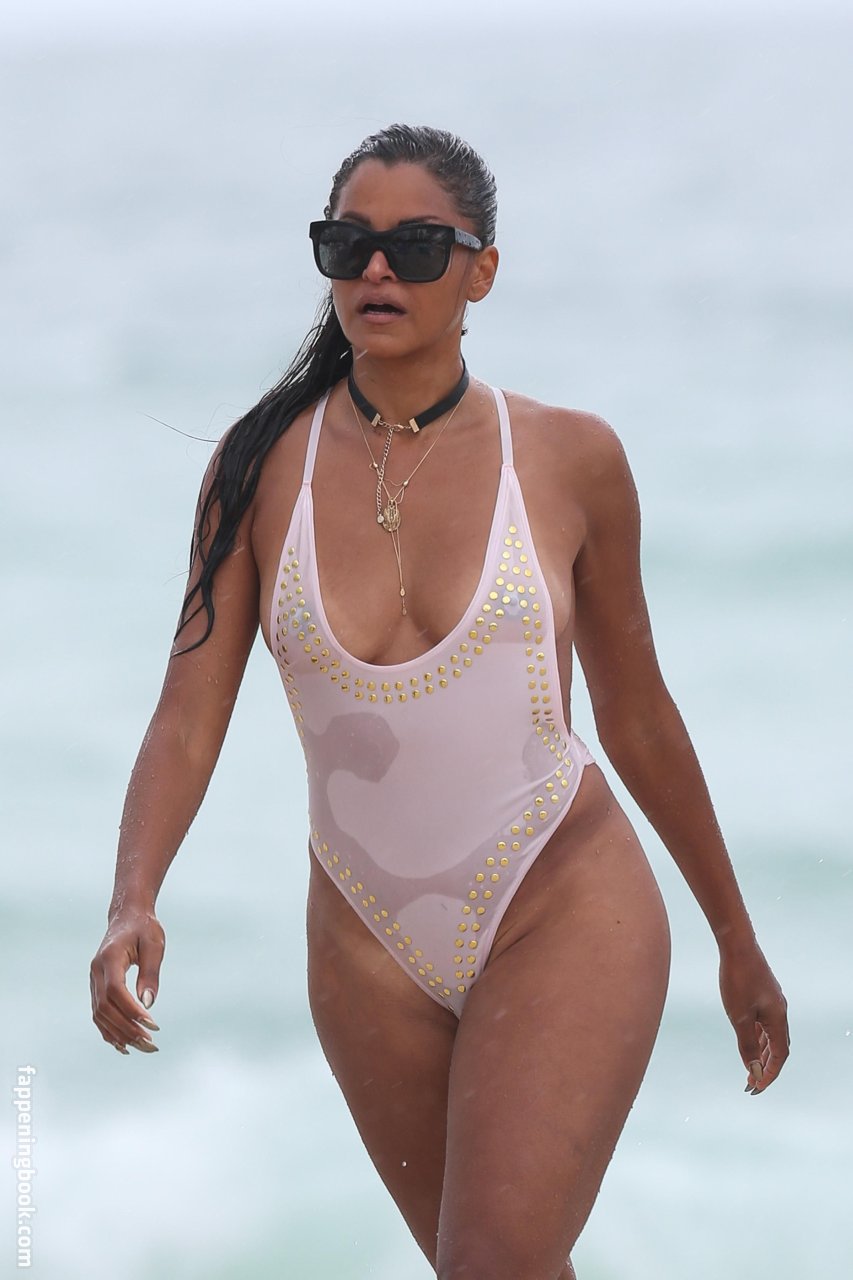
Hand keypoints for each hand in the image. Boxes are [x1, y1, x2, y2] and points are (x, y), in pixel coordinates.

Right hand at [90, 908, 164, 1055]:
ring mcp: (93, 980)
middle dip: (127, 1028)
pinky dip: (109, 1031)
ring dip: (119, 1034)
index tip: (152, 1025)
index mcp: (109, 958)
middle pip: (106, 1007)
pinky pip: (98, 1014)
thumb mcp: (154, 945)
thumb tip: (148, 1004)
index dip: (131, 1010)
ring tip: (142, 1047)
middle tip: (150, 1043)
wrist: (127, 916)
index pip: (115, 990)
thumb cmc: (144, 928)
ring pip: (100, 1014)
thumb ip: (151, 972)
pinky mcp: (96, 986)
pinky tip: (124, 1044)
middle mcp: (96, 971)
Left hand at [718, 939, 788, 1093]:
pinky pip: (765, 1023)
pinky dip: (758, 1037)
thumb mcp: (739, 1017)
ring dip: (763, 1053)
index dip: (769, 1074)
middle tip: (751, 1083)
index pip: (779, 1056)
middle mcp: (780, 1012)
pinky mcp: (764, 994)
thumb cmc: (737, 980)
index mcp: (778, 1019)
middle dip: (766, 1067)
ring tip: (749, 1067)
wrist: (737, 946)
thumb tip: (753, 1069)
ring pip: (772, 1036)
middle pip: (778, 1048)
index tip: (755, 1087)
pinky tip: (748, 1040)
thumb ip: (747, 1044)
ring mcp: (773, 1002)